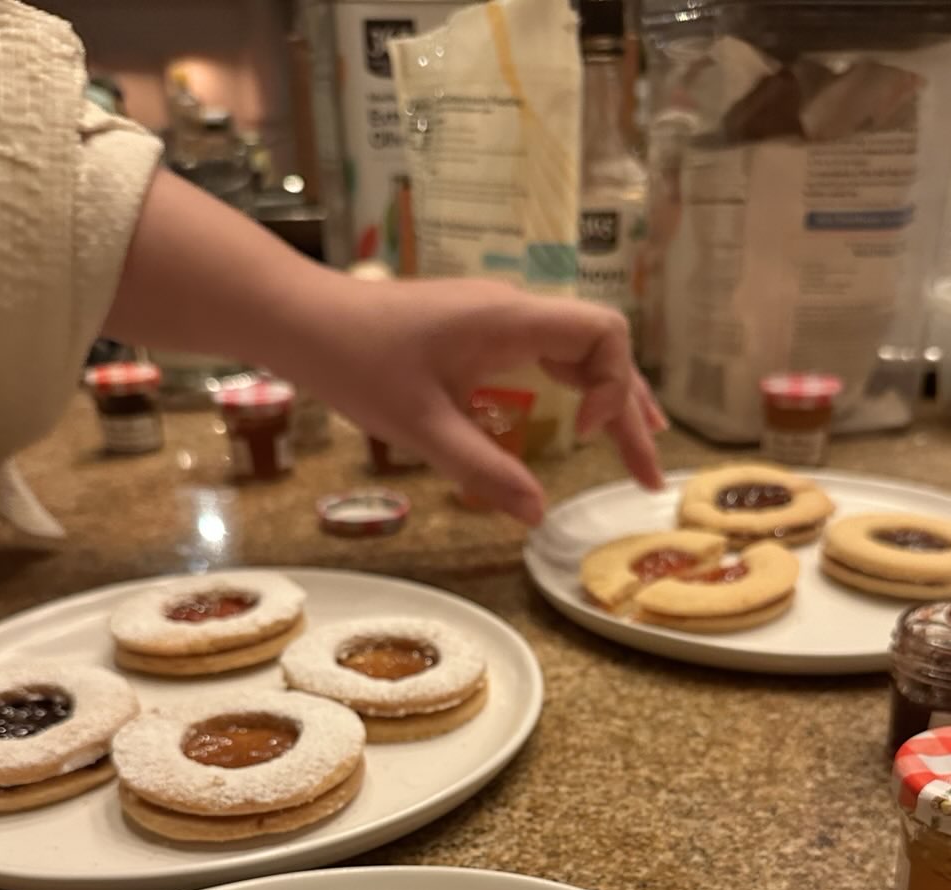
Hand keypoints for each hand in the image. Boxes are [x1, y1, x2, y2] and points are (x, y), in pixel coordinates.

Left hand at [317, 278, 666, 523]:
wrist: (302, 318)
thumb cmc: (355, 364)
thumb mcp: (419, 428)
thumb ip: (482, 470)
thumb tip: (537, 517)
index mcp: (509, 320)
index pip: (603, 334)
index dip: (614, 386)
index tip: (586, 436)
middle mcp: (513, 311)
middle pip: (600, 349)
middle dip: (629, 412)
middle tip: (648, 477)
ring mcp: (498, 318)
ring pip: (579, 351)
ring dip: (611, 399)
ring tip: (641, 448)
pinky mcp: (481, 331)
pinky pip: (550, 353)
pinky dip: (578, 386)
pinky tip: (585, 419)